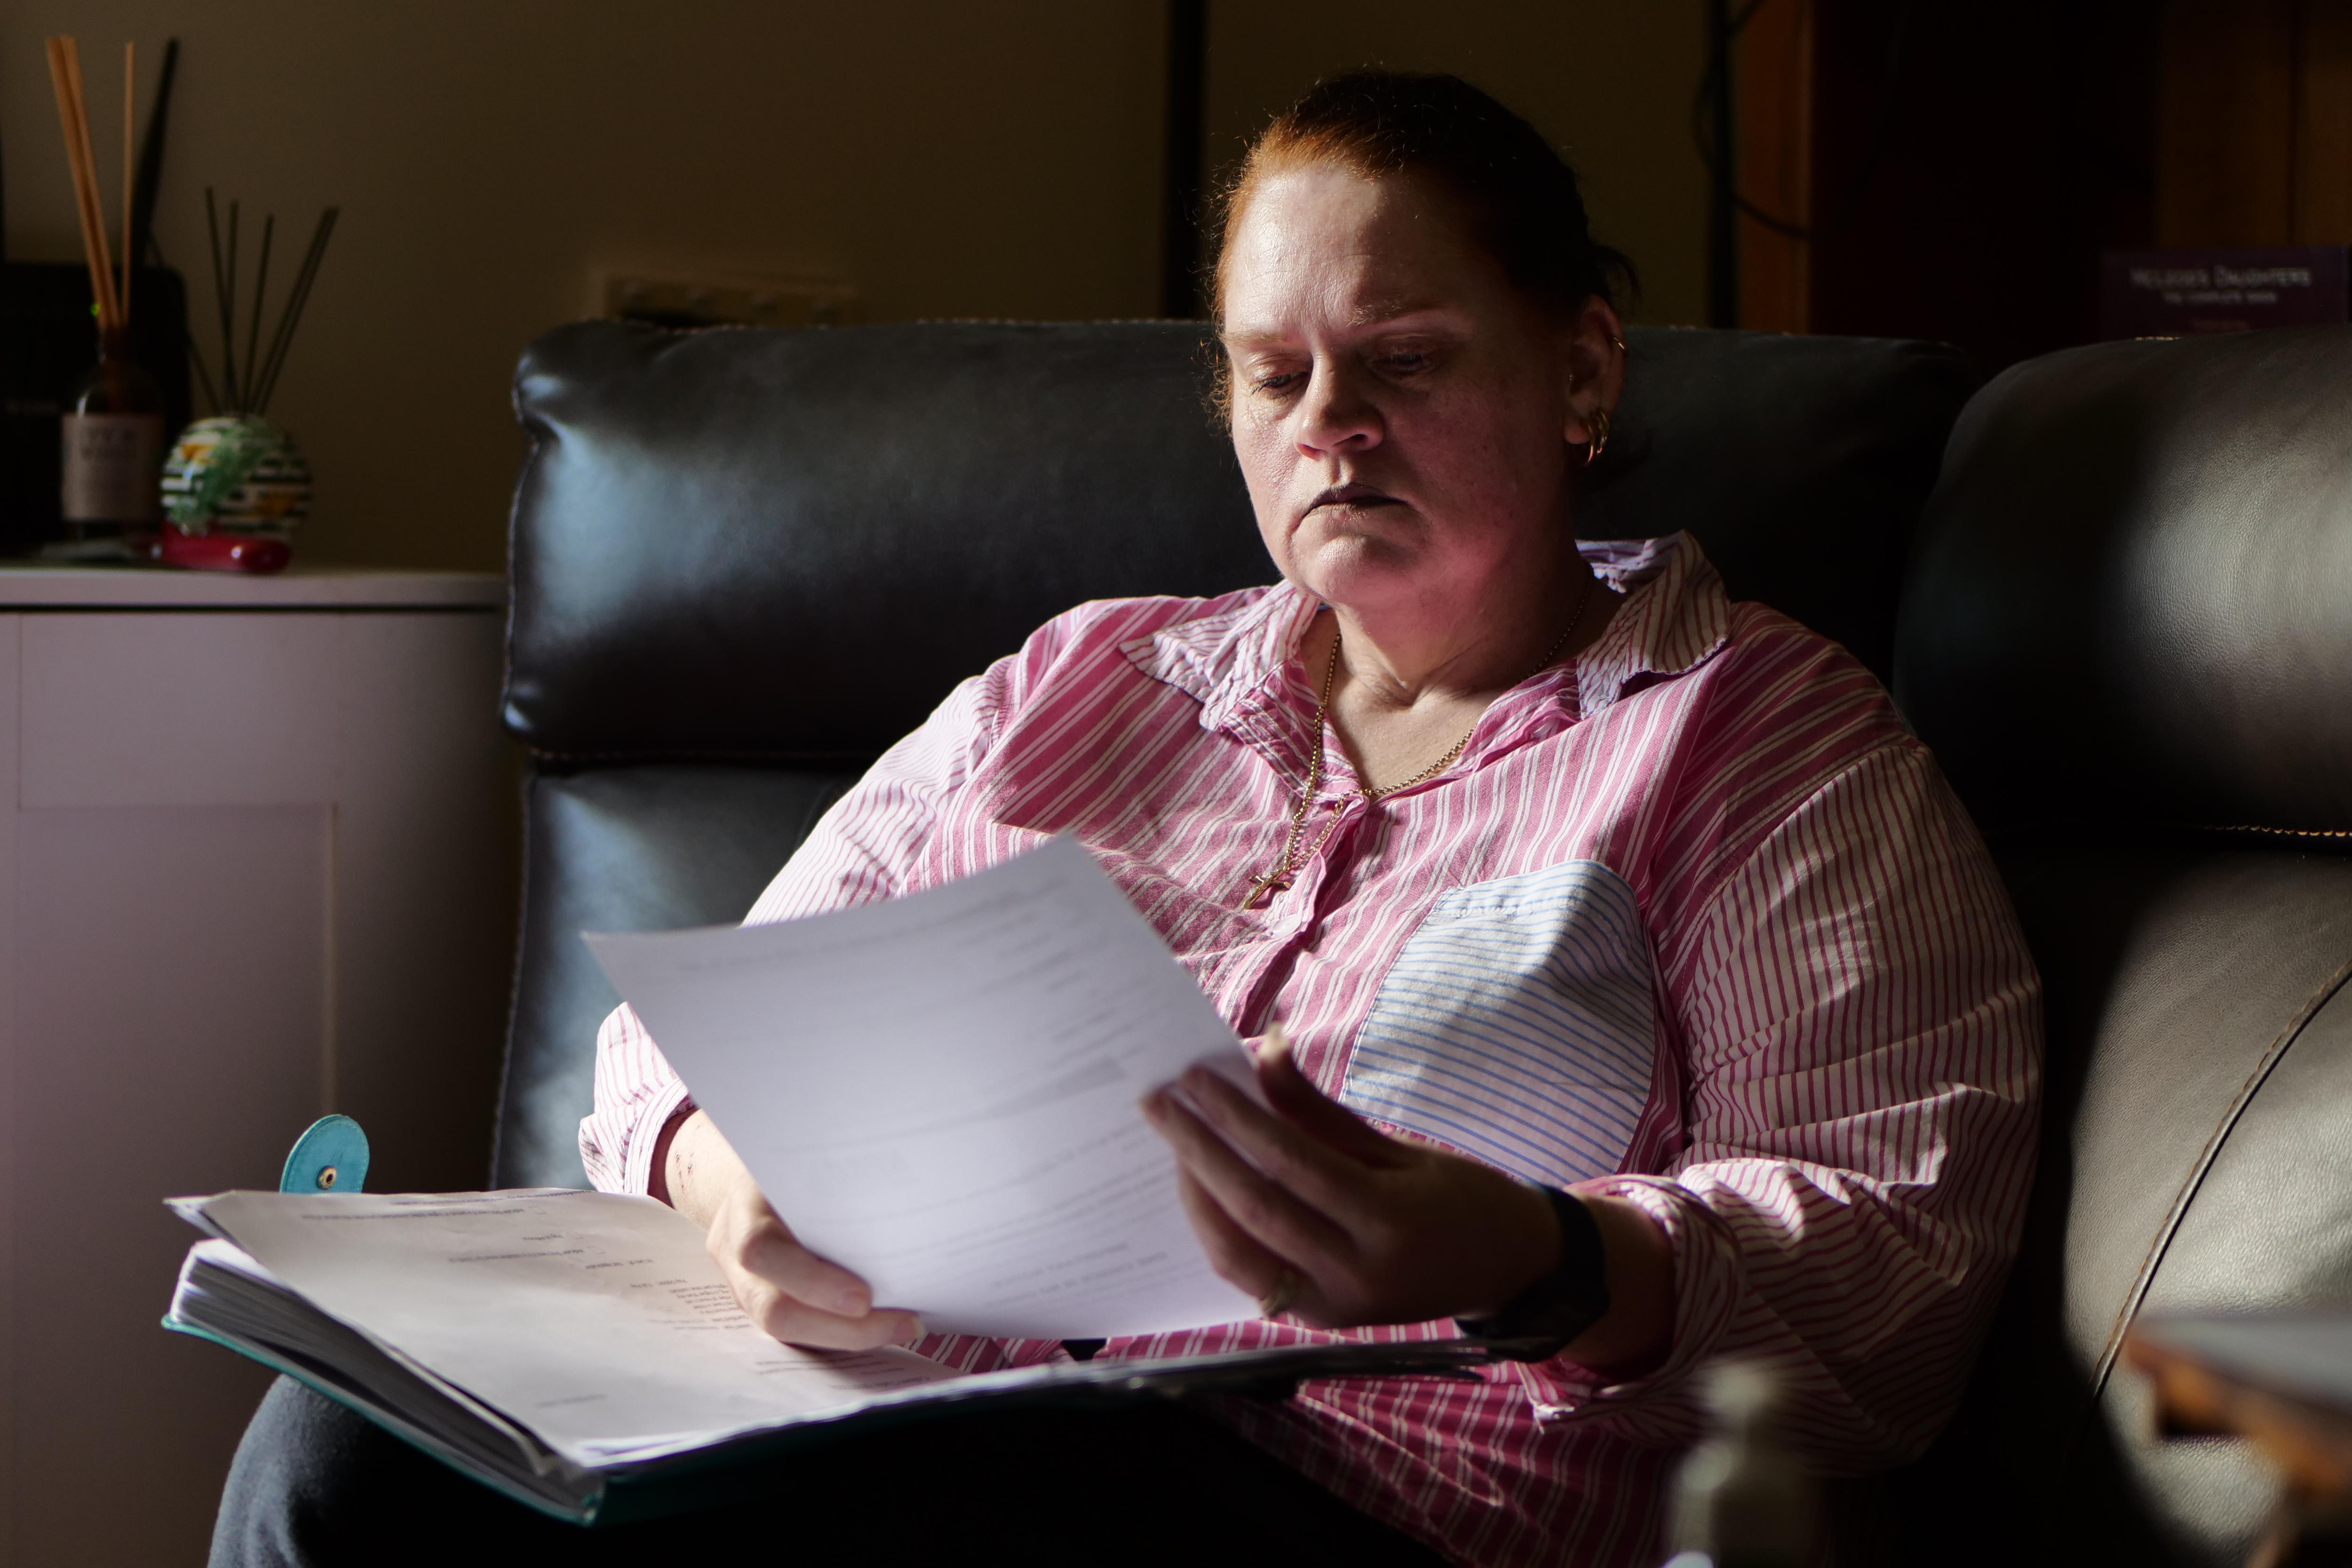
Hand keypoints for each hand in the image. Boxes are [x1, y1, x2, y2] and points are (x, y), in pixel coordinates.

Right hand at [657, 1109, 923, 1350]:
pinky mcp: (763, 1304)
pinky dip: (843, 1336)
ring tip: (904, 1326)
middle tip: (903, 1323)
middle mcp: (733, 1254)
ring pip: (787, 1332)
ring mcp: (744, 1286)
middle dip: (841, 1328)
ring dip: (850, 1338)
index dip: (811, 1282)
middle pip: (773, 1309)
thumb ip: (838, 1180)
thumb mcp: (809, 1158)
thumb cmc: (796, 1165)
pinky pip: (800, 1333)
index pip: (762, 1252)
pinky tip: (886, 1327)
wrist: (758, 1178)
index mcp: (743, 1209)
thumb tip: (912, 1199)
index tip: (864, 1297)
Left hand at [1140, 1031, 1562, 1329]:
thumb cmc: (1461, 1196)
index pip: (1291, 1163)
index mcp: (1388, 1219)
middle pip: (1253, 1209)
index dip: (1236, 1119)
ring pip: (1237, 1256)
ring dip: (1196, 1198)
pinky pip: (1251, 1278)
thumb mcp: (1399, 1145)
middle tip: (1158, 1103)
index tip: (1193, 1078)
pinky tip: (1203, 1191)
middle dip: (1197, 1152)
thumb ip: (1320, 1111)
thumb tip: (1262, 1052)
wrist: (1509, 1270)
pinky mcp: (1321, 1321)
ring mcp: (1334, 1306)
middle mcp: (1356, 1271)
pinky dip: (1219, 1234)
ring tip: (1174, 1147)